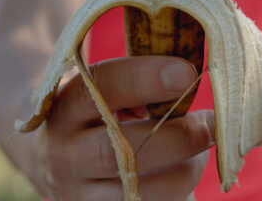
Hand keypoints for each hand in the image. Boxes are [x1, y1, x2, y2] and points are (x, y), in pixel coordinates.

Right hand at [20, 56, 214, 200]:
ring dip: (184, 172)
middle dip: (178, 137)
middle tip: (211, 123)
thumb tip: (191, 82)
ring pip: (140, 191)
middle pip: (122, 150)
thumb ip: (137, 87)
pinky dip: (176, 195)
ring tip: (199, 155)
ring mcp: (77, 192)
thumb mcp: (102, 92)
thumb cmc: (96, 115)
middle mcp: (65, 152)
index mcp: (65, 105)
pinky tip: (181, 176)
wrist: (50, 159)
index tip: (186, 72)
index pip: (100, 87)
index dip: (145, 78)